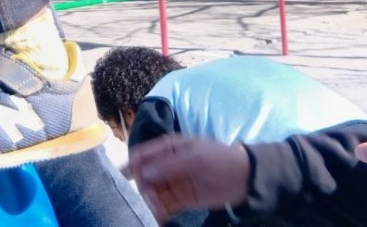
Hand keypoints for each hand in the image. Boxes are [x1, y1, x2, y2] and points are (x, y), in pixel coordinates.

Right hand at [125, 135, 249, 221]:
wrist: (244, 178)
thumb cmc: (219, 159)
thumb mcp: (195, 157)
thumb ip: (169, 165)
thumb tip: (143, 175)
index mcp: (168, 148)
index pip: (143, 155)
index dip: (131, 165)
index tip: (123, 179)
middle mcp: (166, 165)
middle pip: (144, 177)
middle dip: (142, 189)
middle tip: (149, 200)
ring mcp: (173, 183)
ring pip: (152, 193)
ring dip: (150, 203)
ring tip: (156, 211)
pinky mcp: (180, 200)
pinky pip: (164, 206)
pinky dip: (158, 213)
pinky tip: (157, 218)